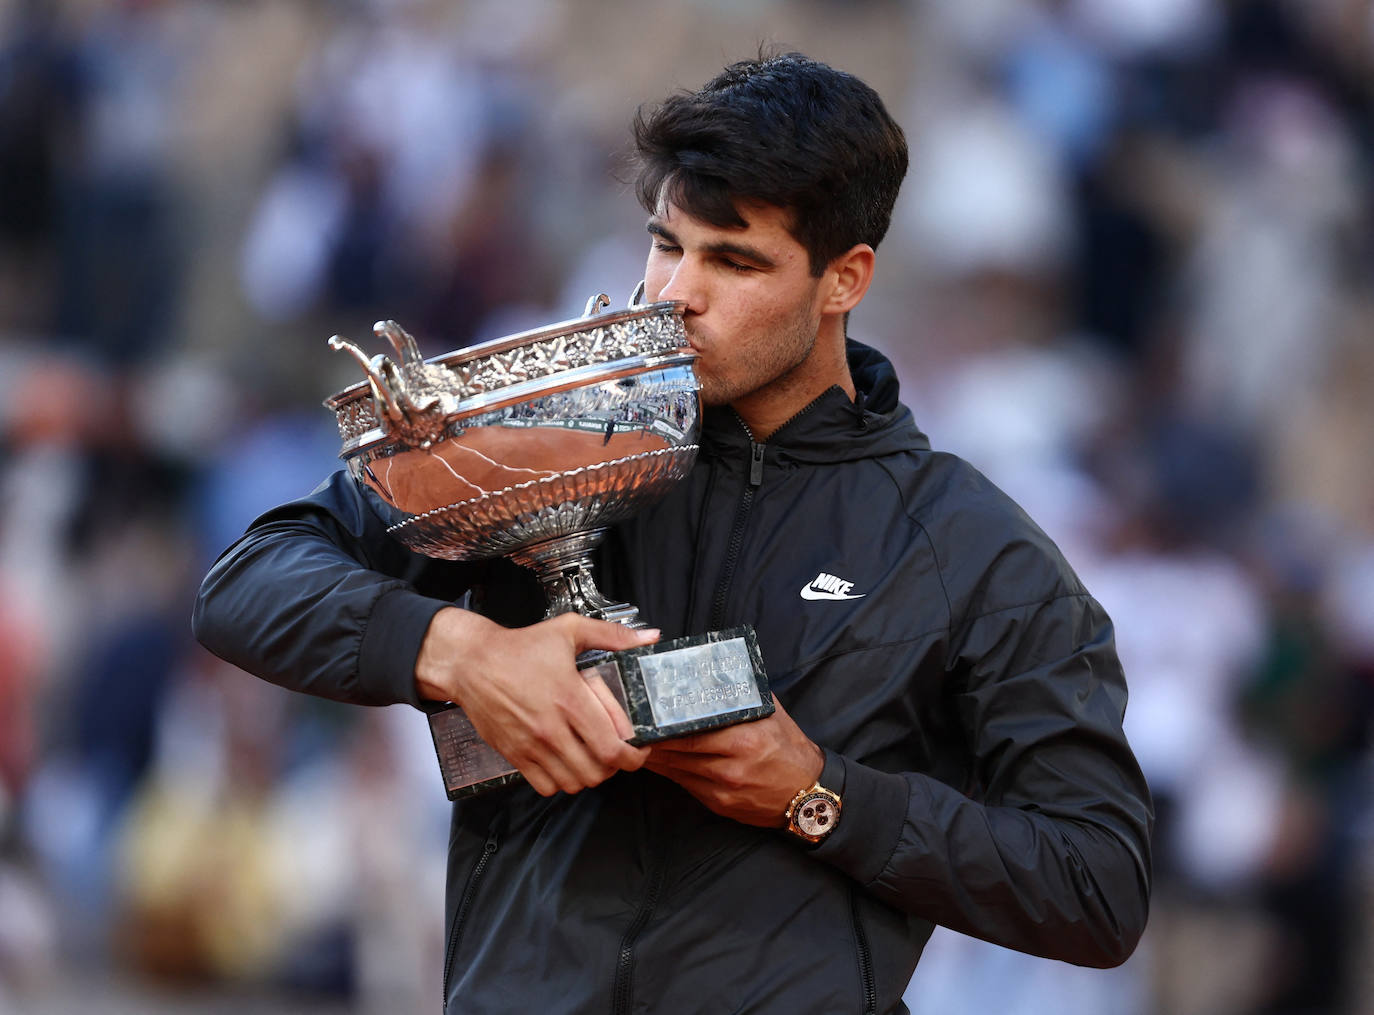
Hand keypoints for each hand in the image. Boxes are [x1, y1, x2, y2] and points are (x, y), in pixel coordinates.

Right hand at [416, 607, 655, 795]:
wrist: (471, 663)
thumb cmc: (520, 647)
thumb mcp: (569, 630)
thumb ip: (613, 635)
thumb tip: (650, 637)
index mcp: (570, 699)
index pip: (612, 749)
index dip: (634, 756)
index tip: (639, 748)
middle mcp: (551, 728)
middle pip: (597, 772)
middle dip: (614, 766)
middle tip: (616, 751)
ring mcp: (531, 746)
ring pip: (573, 783)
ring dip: (589, 775)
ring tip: (592, 757)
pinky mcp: (514, 755)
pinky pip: (546, 787)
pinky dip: (560, 781)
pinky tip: (565, 762)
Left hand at [644, 696, 823, 826]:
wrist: (809, 791)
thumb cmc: (788, 746)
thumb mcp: (769, 712)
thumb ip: (740, 691)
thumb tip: (711, 669)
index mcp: (742, 738)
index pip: (690, 729)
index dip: (663, 723)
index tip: (645, 711)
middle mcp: (730, 765)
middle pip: (676, 750)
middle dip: (650, 739)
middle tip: (630, 724)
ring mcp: (722, 788)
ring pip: (675, 769)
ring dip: (653, 756)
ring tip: (635, 741)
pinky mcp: (718, 804)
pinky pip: (684, 784)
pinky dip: (668, 771)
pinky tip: (656, 760)